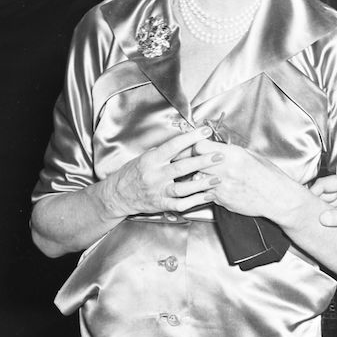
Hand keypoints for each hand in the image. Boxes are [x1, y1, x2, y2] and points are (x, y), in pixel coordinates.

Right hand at [102, 126, 217, 216]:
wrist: (117, 195)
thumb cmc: (133, 173)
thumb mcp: (145, 157)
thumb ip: (164, 152)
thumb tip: (185, 140)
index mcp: (151, 159)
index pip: (173, 146)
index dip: (190, 138)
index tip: (205, 132)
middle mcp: (155, 175)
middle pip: (181, 167)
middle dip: (202, 161)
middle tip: (219, 156)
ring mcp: (158, 191)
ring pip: (183, 188)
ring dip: (202, 183)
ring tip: (218, 178)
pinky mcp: (161, 204)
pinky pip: (181, 204)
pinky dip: (196, 200)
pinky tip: (208, 195)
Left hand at [186, 139, 297, 221]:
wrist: (277, 198)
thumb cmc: (268, 176)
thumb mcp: (250, 156)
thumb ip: (230, 152)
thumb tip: (216, 147)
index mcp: (233, 155)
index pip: (200, 146)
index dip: (192, 144)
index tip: (191, 144)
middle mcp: (225, 171)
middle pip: (193, 162)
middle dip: (185, 159)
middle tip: (180, 158)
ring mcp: (221, 187)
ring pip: (195, 179)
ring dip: (190, 176)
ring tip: (186, 173)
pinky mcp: (221, 200)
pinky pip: (204, 193)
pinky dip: (200, 189)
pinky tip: (200, 187)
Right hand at [310, 173, 336, 229]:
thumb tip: (323, 218)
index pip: (324, 183)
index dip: (312, 193)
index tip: (303, 205)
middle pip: (324, 193)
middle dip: (317, 205)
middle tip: (308, 217)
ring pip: (328, 202)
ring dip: (324, 211)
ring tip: (317, 222)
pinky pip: (335, 208)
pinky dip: (330, 215)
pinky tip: (327, 224)